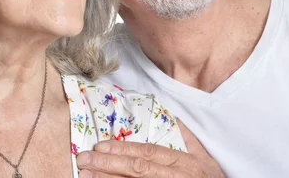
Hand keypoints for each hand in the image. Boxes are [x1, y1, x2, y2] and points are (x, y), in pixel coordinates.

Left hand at [77, 120, 223, 176]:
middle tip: (83, 159)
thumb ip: (188, 138)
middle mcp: (177, 177)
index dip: (122, 149)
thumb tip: (173, 117)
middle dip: (108, 164)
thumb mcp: (205, 160)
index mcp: (184, 163)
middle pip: (138, 169)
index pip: (148, 153)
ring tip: (85, 177)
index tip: (100, 146)